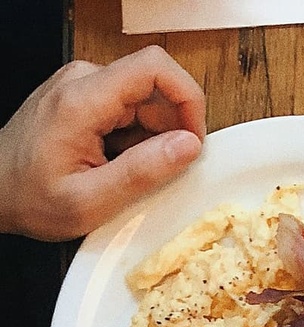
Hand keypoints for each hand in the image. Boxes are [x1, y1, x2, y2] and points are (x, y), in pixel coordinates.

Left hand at [0, 46, 204, 239]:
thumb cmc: (28, 199)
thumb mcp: (91, 201)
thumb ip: (143, 172)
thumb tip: (189, 145)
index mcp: (82, 100)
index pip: (154, 67)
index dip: (188, 99)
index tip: (194, 138)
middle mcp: (81, 82)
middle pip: (153, 89)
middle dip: (170, 131)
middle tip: (161, 172)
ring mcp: (80, 87)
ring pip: (142, 102)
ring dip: (150, 139)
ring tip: (127, 174)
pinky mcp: (80, 98)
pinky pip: (126, 110)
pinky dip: (134, 139)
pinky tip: (115, 165)